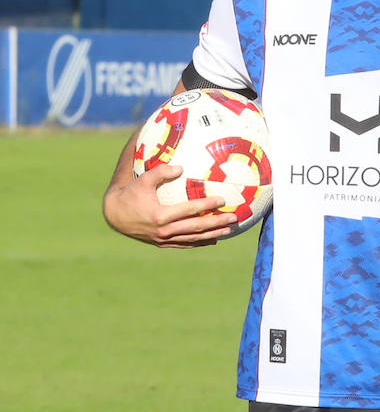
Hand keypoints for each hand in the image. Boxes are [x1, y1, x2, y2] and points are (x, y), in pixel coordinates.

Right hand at [103, 165, 235, 246]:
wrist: (115, 215)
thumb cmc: (130, 194)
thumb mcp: (143, 180)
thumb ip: (160, 172)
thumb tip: (181, 167)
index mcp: (160, 215)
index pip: (189, 210)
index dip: (206, 204)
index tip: (221, 200)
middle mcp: (164, 230)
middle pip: (196, 227)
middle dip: (216, 222)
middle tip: (233, 218)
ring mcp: (164, 239)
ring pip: (193, 238)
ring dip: (212, 234)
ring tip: (229, 230)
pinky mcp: (162, 244)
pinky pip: (185, 244)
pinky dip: (199, 242)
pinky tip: (213, 240)